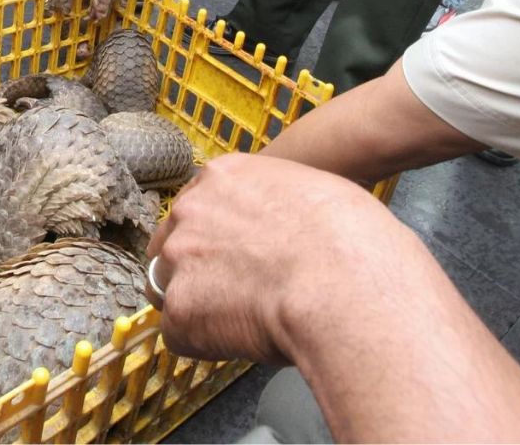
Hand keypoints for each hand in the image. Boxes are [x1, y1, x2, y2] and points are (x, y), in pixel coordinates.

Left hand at [146, 153, 396, 364]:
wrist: (342, 281)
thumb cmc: (349, 238)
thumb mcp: (315, 192)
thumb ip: (280, 205)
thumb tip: (287, 229)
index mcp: (224, 177)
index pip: (198, 205)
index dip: (216, 235)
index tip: (234, 254)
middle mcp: (191, 211)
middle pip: (176, 244)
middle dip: (199, 268)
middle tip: (239, 290)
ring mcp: (179, 260)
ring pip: (170, 288)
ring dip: (197, 304)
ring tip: (241, 319)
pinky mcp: (180, 310)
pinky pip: (180, 333)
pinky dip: (204, 342)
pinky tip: (241, 340)